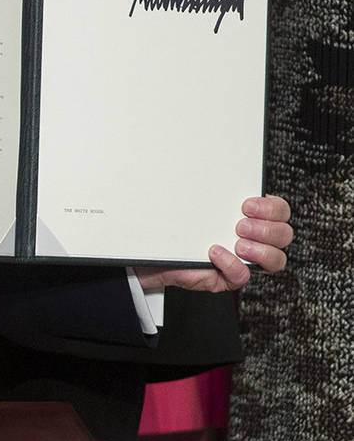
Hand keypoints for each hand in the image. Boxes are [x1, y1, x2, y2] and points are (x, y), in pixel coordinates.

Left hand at [135, 195, 291, 291]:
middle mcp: (253, 238)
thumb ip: (207, 188)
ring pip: (276, 260)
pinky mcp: (229, 277)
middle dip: (266, 229)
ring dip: (259, 250)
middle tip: (239, 226)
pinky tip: (214, 253)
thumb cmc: (177, 223)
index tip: (245, 205)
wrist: (155, 249)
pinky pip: (242, 276)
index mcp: (251, 216)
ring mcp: (244, 259)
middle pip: (285, 234)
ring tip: (236, 243)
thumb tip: (203, 162)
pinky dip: (231, 264)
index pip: (281, 211)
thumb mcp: (193, 201)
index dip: (272, 209)